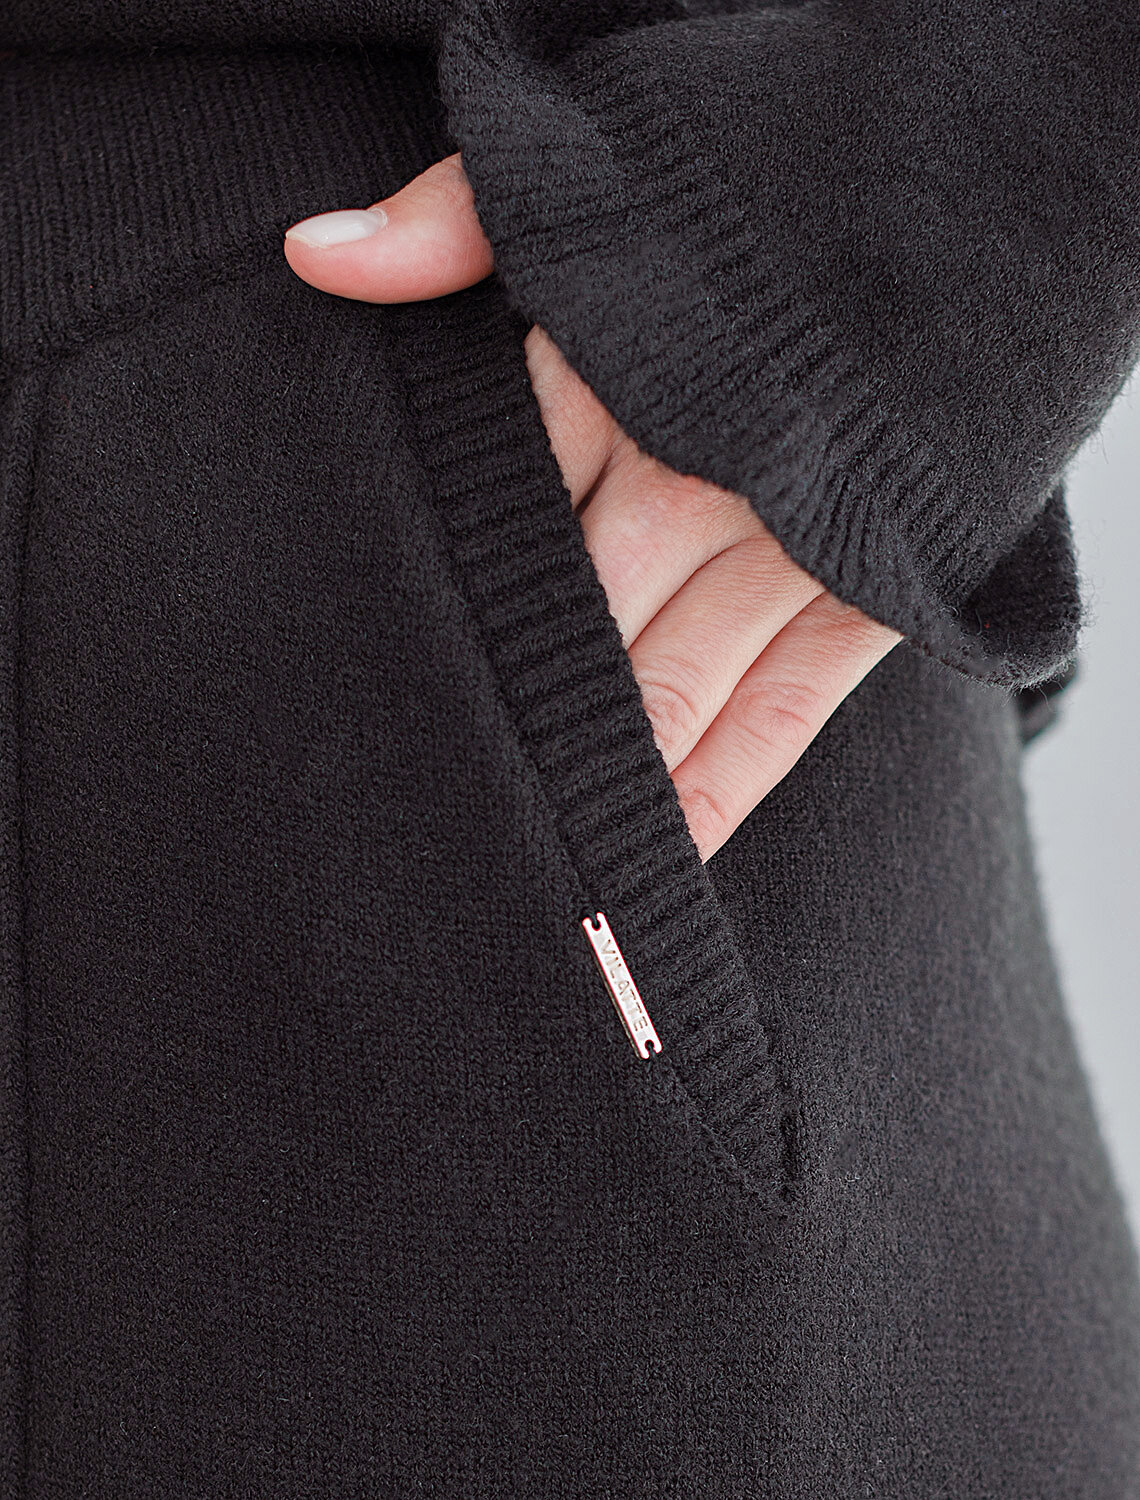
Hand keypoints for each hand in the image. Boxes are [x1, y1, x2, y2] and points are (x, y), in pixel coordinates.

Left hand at [283, 156, 901, 861]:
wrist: (953, 226)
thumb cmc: (739, 227)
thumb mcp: (594, 187)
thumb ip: (454, 225)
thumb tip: (313, 261)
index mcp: (606, 379)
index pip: (493, 531)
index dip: (434, 622)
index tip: (376, 698)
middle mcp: (690, 477)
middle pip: (566, 640)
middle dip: (504, 731)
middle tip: (426, 821)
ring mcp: (785, 548)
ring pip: (663, 703)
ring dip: (600, 794)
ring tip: (533, 886)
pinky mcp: (866, 595)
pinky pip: (774, 725)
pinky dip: (712, 800)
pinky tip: (655, 862)